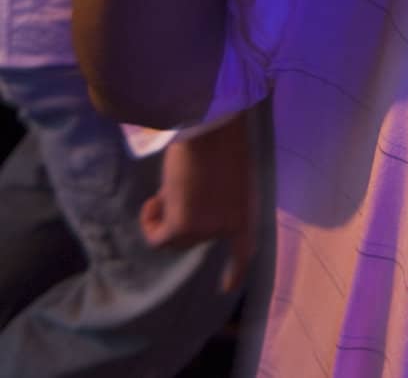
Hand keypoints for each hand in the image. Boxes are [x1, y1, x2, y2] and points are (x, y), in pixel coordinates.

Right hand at [140, 114, 256, 293]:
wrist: (210, 128)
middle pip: (195, 238)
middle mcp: (230, 226)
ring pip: (174, 238)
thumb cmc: (219, 141)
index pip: (244, 251)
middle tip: (177, 185)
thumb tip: (182, 217)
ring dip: (164, 216)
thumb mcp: (223, 177)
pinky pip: (159, 239)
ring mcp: (208, 230)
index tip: (227, 289)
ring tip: (170, 186)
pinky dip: (151, 223)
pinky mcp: (184, 227)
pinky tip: (153, 202)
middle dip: (180, 215)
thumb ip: (212, 200)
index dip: (236, 270)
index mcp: (247, 211)